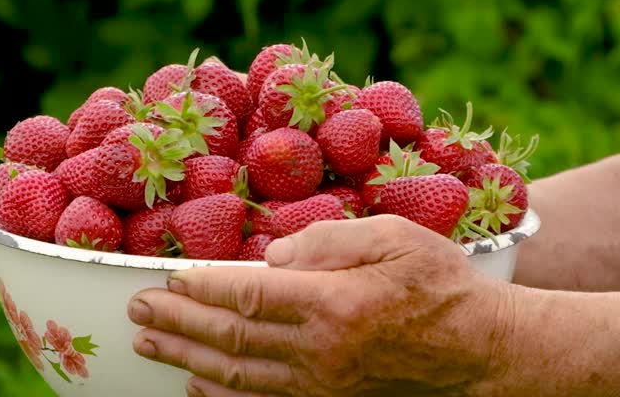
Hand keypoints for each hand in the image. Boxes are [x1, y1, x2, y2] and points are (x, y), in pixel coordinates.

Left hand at [127, 215, 515, 395]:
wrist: (481, 352)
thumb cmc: (444, 286)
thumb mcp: (396, 239)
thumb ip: (331, 240)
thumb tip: (273, 252)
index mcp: (332, 304)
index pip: (246, 297)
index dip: (200, 288)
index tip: (168, 276)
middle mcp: (318, 353)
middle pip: (229, 339)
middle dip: (177, 321)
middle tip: (138, 305)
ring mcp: (321, 386)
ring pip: (236, 375)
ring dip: (185, 356)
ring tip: (149, 340)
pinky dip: (220, 395)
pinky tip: (196, 384)